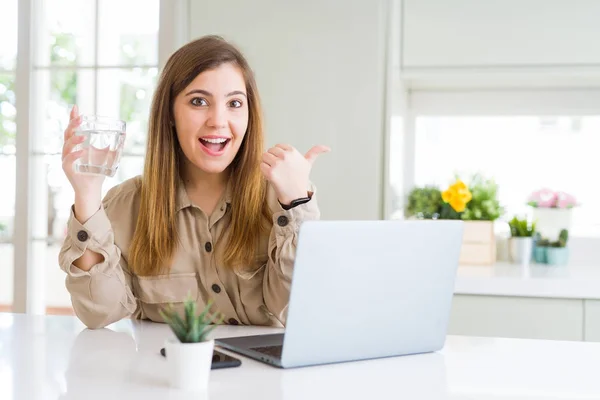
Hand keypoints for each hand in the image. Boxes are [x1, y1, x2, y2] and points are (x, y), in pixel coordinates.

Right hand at [62, 105, 104, 221]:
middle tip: (80, 119)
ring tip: (84, 136)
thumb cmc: (98, 171)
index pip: (72, 128)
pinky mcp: (67, 168)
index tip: (76, 107)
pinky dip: (75, 155)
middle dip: (72, 125)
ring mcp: (66, 159)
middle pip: (67, 134)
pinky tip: (82, 152)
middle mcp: (69, 150)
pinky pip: (68, 160)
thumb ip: (114, 146)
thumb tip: (125, 135)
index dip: (72, 118)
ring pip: (66, 145)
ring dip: (75, 139)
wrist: (93, 188)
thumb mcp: (108, 156)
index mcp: (76, 144)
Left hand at [260, 144, 329, 204]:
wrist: (295, 194)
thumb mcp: (308, 163)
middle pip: (270, 151)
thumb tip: (328, 148)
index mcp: (292, 151)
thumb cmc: (300, 178)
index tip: (284, 164)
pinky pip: (261, 166)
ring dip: (267, 164)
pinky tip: (272, 176)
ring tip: (276, 172)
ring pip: (264, 157)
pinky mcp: (270, 172)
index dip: (279, 155)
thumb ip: (315, 152)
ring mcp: (277, 164)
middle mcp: (285, 156)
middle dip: (272, 159)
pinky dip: (264, 171)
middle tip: (280, 169)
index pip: (277, 146)